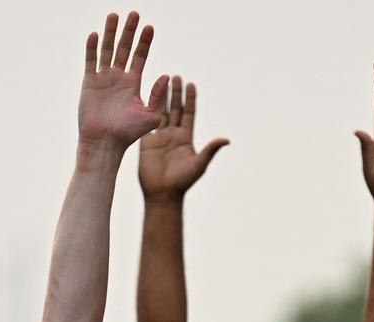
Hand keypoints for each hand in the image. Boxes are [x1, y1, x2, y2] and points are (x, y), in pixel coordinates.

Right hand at [78, 12, 169, 153]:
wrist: (105, 143)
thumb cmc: (128, 134)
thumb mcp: (151, 117)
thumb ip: (159, 97)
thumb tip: (165, 76)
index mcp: (133, 84)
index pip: (140, 57)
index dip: (145, 42)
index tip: (150, 27)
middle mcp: (119, 78)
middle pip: (125, 49)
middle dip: (129, 32)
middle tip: (134, 13)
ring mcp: (103, 79)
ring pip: (107, 50)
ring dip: (111, 33)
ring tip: (114, 15)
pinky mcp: (89, 83)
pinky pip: (91, 61)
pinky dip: (92, 48)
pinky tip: (96, 34)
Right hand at [139, 76, 229, 199]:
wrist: (162, 193)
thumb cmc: (183, 181)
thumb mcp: (199, 164)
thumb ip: (210, 150)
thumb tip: (226, 139)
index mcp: (186, 138)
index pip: (189, 114)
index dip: (190, 100)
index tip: (191, 84)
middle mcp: (173, 135)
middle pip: (175, 109)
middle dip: (176, 93)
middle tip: (176, 76)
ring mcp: (159, 137)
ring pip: (161, 112)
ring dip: (163, 97)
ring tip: (162, 80)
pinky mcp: (147, 141)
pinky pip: (147, 122)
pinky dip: (147, 109)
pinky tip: (146, 96)